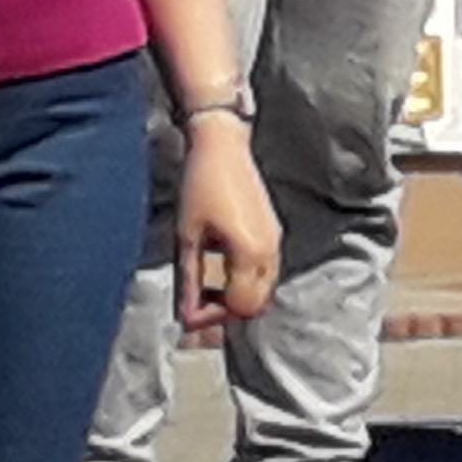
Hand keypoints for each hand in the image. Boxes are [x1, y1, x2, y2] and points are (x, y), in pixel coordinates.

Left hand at [173, 126, 283, 330]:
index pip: (240, 306)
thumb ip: (191, 279)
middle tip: (196, 303)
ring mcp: (274, 240)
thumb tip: (186, 316)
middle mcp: (270, 250)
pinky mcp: (272, 231)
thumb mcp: (187, 236)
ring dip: (236, 295)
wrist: (222, 145)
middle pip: (257, 303)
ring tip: (206, 286)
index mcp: (250, 253)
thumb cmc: (201, 185)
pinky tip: (220, 266)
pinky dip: (245, 279)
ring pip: (264, 289)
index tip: (187, 314)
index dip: (212, 317)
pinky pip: (265, 270)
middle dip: (226, 310)